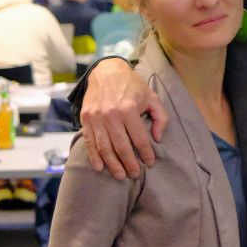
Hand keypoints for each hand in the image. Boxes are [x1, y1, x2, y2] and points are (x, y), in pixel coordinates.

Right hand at [80, 58, 167, 179]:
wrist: (106, 71)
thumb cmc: (132, 86)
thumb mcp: (152, 97)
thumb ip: (161, 117)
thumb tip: (157, 138)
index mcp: (129, 109)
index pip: (139, 139)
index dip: (146, 153)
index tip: (150, 163)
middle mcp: (111, 115)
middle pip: (121, 147)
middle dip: (129, 164)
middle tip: (134, 174)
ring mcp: (96, 117)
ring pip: (105, 147)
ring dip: (113, 164)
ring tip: (120, 175)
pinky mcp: (86, 118)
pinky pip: (90, 142)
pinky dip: (94, 156)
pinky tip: (100, 167)